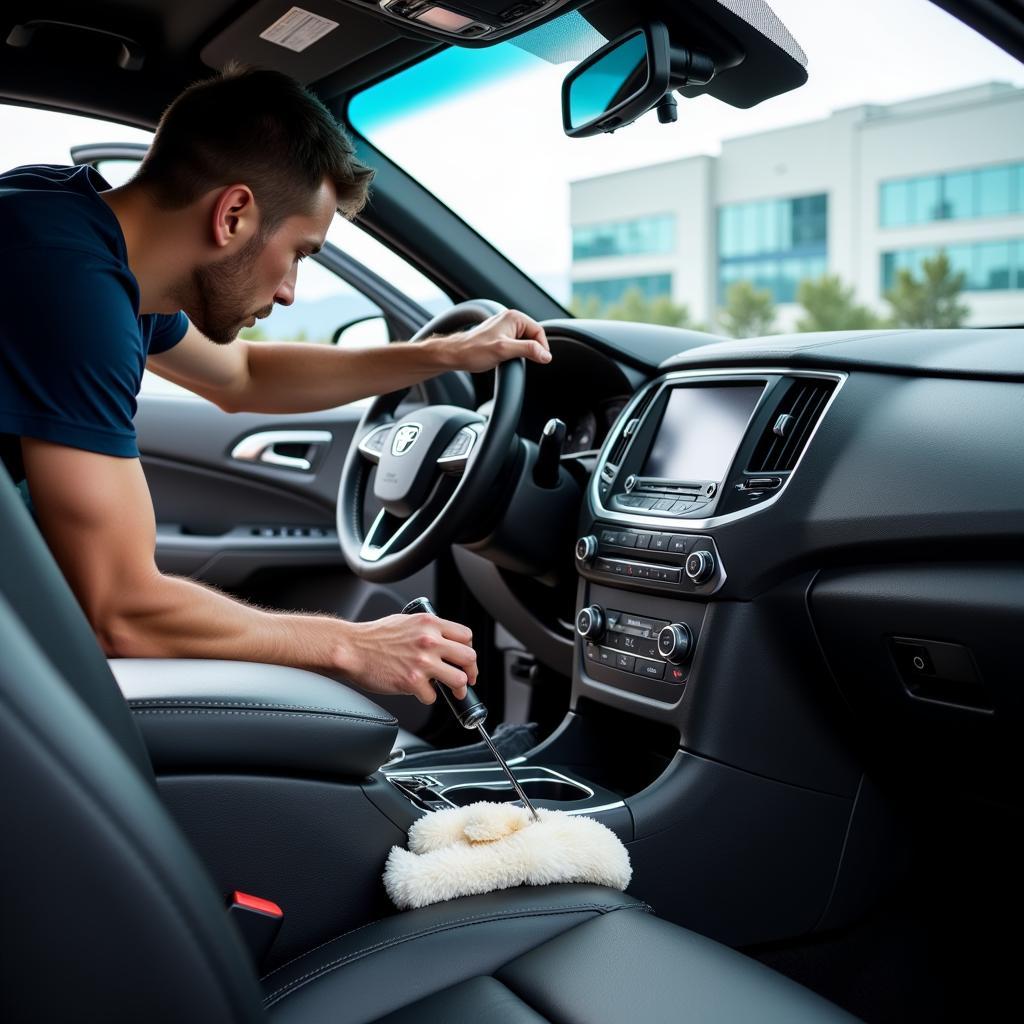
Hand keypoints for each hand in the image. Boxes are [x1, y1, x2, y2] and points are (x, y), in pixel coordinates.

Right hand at [336, 613, 477, 703]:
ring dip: (458, 688)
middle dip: (471, 671)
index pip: (466, 636)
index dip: (468, 649)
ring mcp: (422, 662)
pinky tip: (420, 692)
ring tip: (453, 691)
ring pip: (459, 680)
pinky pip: (433, 697)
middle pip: (469, 658)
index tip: (465, 659)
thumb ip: (428, 629)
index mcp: (429, 623)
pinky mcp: (412, 682)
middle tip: (468, 678)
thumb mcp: (407, 621)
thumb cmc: (374, 636)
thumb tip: (445, 642)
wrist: (351, 649)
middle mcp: (429, 641)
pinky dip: (427, 697)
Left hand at [436, 309, 551, 372]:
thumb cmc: (474, 351)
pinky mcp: (501, 336)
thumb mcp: (504, 351)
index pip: (540, 332)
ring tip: (509, 359)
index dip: (542, 348)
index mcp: (514, 317)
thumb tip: (546, 355)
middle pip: (533, 336)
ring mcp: (505, 327)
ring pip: (525, 341)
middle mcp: (510, 319)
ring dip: (522, 352)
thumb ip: (527, 350)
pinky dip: (516, 353)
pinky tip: (506, 359)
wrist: (455, 355)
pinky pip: (516, 344)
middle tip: (520, 361)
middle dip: (531, 350)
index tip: (541, 361)